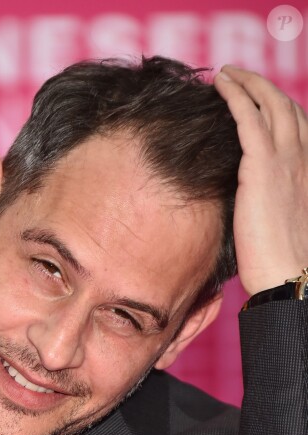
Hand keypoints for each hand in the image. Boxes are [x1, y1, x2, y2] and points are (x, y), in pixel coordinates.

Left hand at [214, 64, 307, 295]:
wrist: (287, 274)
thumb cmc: (281, 262)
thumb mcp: (282, 223)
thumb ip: (272, 201)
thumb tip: (251, 202)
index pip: (299, 125)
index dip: (279, 107)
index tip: (259, 101)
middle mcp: (305, 157)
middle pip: (286, 106)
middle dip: (262, 87)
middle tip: (238, 77)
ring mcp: (287, 158)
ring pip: (269, 102)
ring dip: (247, 82)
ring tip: (225, 73)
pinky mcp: (263, 166)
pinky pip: (248, 117)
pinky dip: (236, 95)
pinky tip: (221, 85)